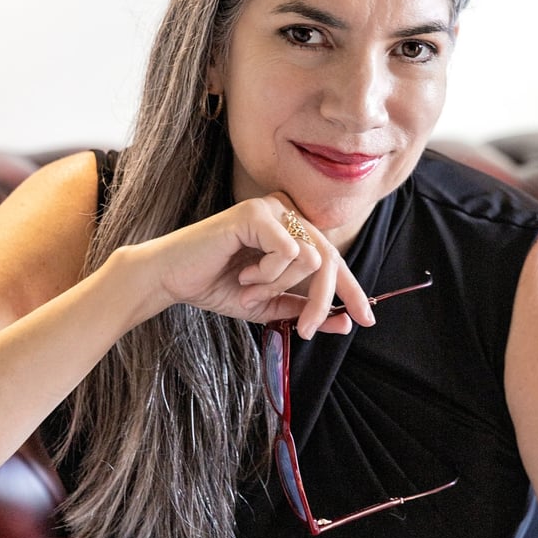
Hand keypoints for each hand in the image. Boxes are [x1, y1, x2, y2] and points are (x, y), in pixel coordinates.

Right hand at [112, 194, 374, 338]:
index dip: (352, 290)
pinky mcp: (256, 212)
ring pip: (312, 258)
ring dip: (280, 286)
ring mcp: (272, 207)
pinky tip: (244, 274)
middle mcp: (286, 210)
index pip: (333, 258)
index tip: (366, 319)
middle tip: (304, 330)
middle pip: (330, 258)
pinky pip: (290, 252)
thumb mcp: (268, 304)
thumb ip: (304, 309)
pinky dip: (268, 274)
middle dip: (321, 301)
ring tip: (249, 288)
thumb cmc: (216, 285)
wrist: (171, 278)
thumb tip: (346, 322)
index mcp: (291, 228)